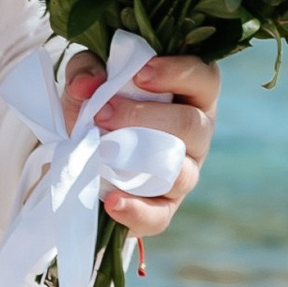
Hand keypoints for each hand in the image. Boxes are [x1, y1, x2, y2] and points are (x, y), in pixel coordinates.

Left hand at [63, 48, 218, 240]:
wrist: (82, 151)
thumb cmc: (100, 103)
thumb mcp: (89, 79)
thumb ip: (87, 70)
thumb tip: (87, 85)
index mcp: (191, 93)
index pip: (205, 78)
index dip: (179, 73)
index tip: (141, 74)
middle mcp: (198, 133)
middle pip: (191, 125)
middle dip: (145, 117)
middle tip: (102, 113)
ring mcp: (185, 172)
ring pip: (182, 171)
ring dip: (141, 161)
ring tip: (102, 152)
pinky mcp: (164, 207)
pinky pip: (159, 216)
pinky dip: (136, 212)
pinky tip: (112, 202)